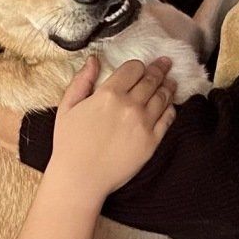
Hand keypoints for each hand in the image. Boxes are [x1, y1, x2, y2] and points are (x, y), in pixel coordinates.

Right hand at [51, 57, 175, 198]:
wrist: (80, 178)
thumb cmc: (69, 144)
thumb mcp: (67, 107)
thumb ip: (81, 81)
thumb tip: (93, 60)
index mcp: (109, 94)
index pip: (134, 68)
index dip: (138, 66)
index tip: (140, 67)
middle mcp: (130, 105)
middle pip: (152, 80)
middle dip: (159, 69)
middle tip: (166, 63)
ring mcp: (144, 123)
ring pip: (163, 97)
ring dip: (168, 86)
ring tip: (171, 81)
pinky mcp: (152, 141)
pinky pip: (168, 119)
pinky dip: (170, 108)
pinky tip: (169, 105)